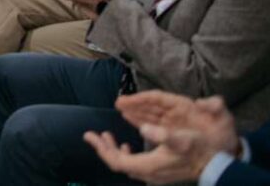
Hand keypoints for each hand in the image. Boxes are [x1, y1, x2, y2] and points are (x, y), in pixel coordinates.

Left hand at [85, 95, 240, 183]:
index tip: (89, 135)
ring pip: (126, 164)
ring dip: (114, 150)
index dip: (101, 148)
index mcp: (147, 166)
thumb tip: (143, 129)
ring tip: (108, 137)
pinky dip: (127, 154)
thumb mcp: (180, 139)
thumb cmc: (196, 149)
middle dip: (104, 148)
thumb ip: (161, 135)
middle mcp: (147, 173)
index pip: (116, 161)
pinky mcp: (159, 172)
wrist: (215, 165)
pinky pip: (135, 165)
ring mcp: (153, 175)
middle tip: (94, 134)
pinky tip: (129, 145)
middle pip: (117, 163)